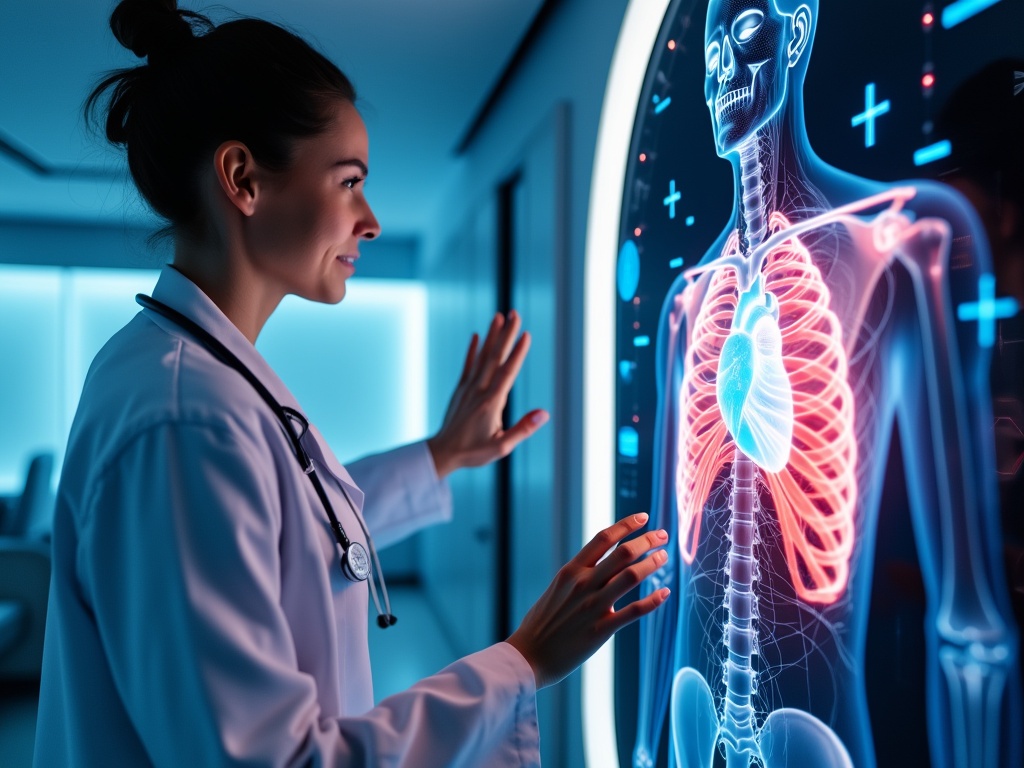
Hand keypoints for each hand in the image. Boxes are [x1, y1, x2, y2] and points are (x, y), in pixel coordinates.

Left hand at [427, 311, 548, 477]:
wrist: (443, 453)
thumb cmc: (474, 452)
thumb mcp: (502, 447)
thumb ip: (523, 429)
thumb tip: (544, 414)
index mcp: (491, 402)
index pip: (507, 372)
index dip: (518, 353)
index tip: (526, 334)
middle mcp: (479, 390)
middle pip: (495, 357)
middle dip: (506, 334)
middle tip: (515, 314)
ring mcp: (468, 388)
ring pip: (482, 357)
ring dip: (491, 336)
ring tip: (499, 316)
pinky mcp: (460, 390)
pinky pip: (468, 365)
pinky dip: (472, 350)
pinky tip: (477, 335)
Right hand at [506, 513, 669, 689]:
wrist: (529, 655)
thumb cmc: (542, 622)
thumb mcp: (557, 588)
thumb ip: (579, 575)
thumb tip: (602, 563)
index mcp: (570, 571)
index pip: (603, 539)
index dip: (626, 525)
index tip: (643, 518)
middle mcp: (583, 584)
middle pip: (622, 553)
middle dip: (647, 540)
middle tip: (663, 535)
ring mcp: (593, 606)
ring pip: (631, 576)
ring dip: (652, 563)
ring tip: (664, 557)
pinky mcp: (601, 630)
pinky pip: (633, 611)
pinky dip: (653, 600)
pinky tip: (665, 592)